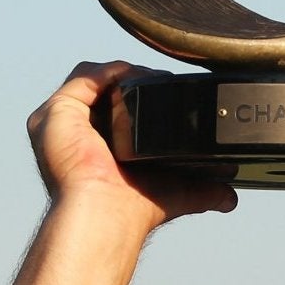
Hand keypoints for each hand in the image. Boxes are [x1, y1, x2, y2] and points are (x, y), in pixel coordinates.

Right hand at [26, 61, 236, 225]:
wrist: (109, 214)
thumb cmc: (133, 210)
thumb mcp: (177, 192)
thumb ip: (204, 191)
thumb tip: (230, 198)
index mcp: (93, 147)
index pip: (116, 107)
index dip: (144, 97)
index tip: (171, 96)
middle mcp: (74, 132)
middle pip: (107, 88)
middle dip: (138, 81)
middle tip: (166, 84)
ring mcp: (60, 122)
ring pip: (96, 78)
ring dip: (126, 73)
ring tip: (152, 80)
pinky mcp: (54, 113)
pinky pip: (84, 76)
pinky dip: (111, 70)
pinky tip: (134, 76)